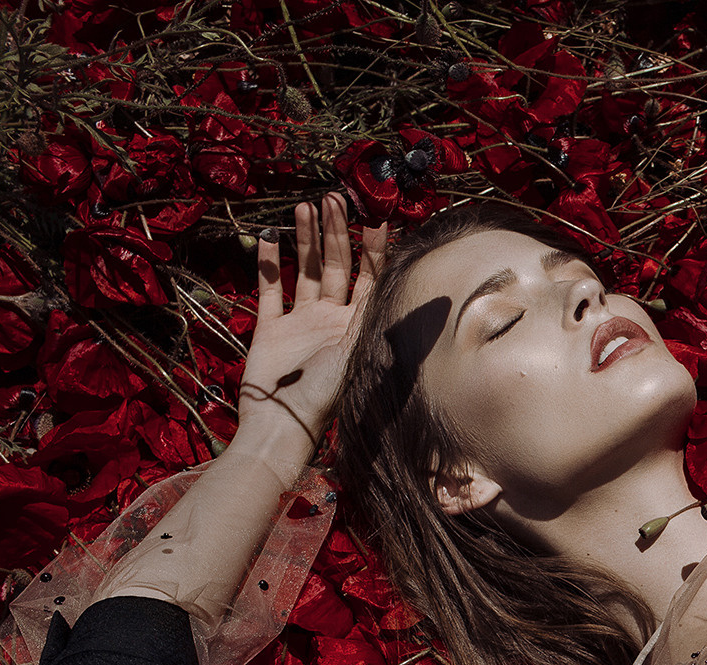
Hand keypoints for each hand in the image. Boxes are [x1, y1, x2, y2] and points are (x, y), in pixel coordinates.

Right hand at [238, 192, 388, 455]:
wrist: (283, 424)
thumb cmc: (326, 395)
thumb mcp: (365, 351)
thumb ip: (392, 321)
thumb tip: (438, 300)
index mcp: (358, 326)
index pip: (370, 278)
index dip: (373, 249)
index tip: (375, 219)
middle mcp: (332, 322)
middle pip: (337, 267)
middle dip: (336, 231)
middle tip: (333, 198)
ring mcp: (301, 325)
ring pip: (305, 271)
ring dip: (306, 240)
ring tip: (304, 207)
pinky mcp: (271, 331)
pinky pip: (269, 291)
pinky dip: (268, 265)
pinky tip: (270, 239)